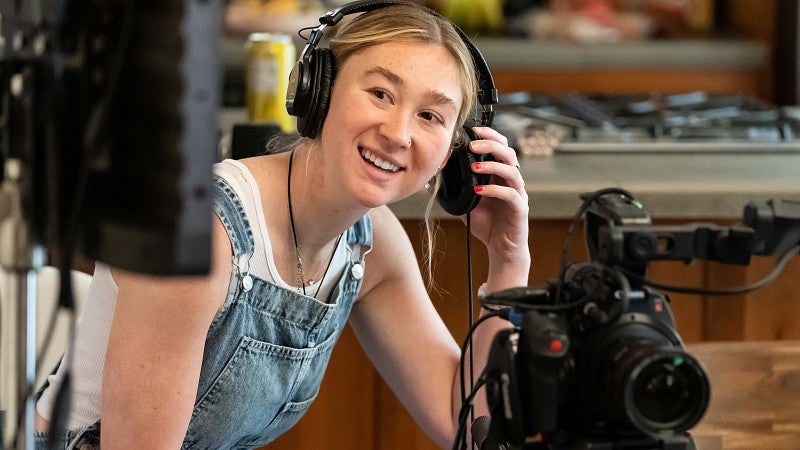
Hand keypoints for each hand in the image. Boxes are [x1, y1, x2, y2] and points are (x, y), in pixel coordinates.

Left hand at [463, 126, 529, 285]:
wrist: (501, 249)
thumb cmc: (486, 224)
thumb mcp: (464, 204)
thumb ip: (452, 191)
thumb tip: (431, 180)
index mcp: (499, 175)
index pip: (499, 147)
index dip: (489, 136)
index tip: (472, 131)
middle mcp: (511, 180)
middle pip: (508, 153)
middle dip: (491, 145)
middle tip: (472, 145)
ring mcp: (518, 193)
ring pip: (512, 171)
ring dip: (493, 165)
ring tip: (474, 166)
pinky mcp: (520, 208)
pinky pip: (511, 194)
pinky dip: (495, 190)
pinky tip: (479, 190)